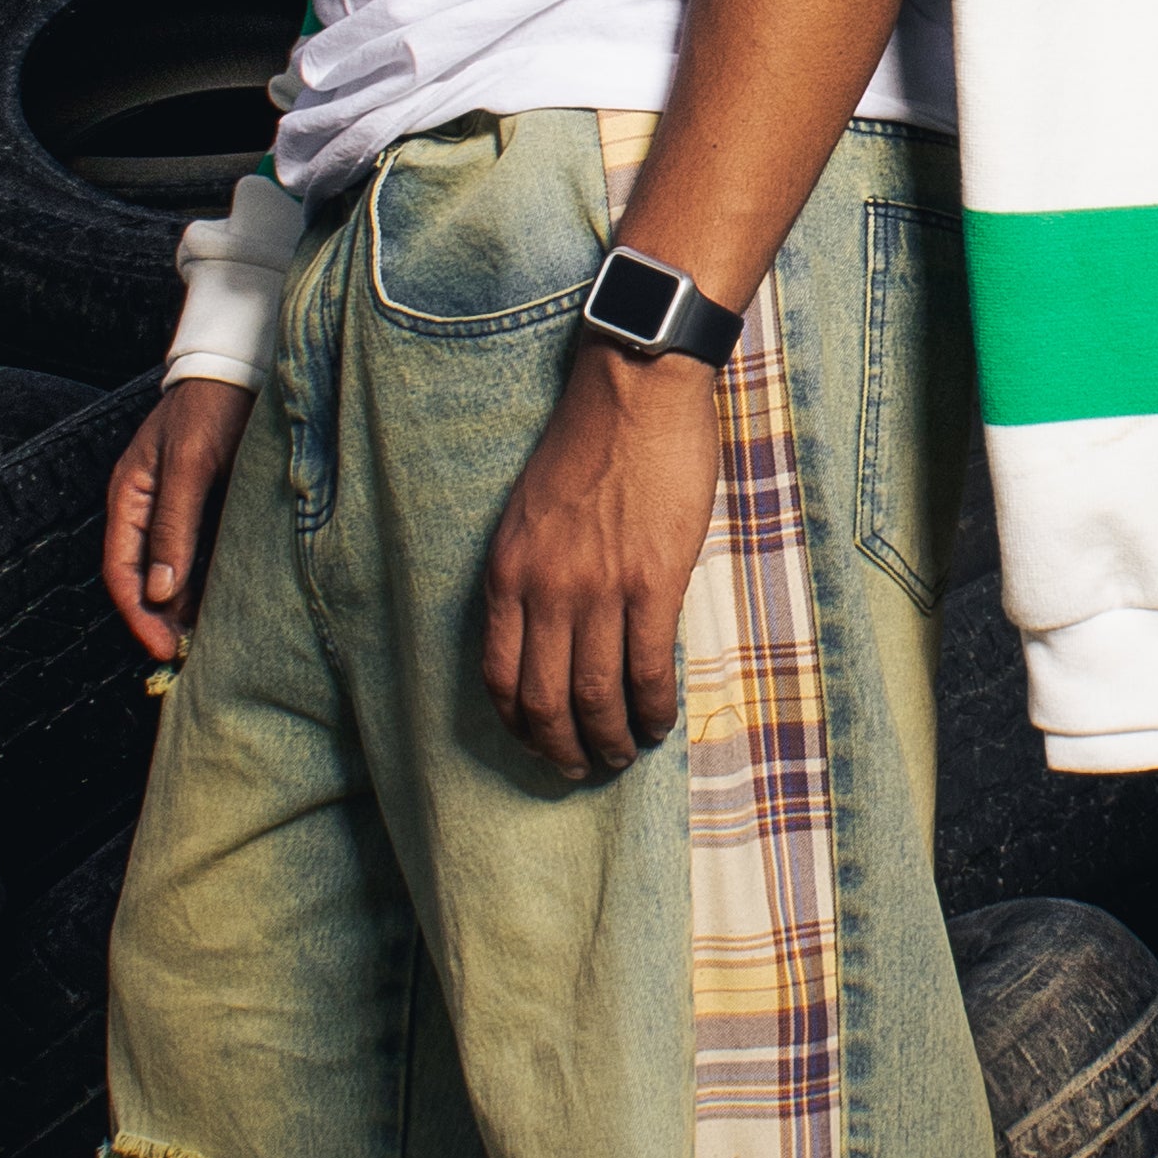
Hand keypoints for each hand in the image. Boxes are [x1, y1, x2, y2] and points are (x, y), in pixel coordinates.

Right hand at [105, 378, 256, 662]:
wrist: (242, 368)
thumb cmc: (212, 408)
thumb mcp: (191, 466)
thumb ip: (174, 526)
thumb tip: (161, 592)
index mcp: (129, 498)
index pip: (121, 572)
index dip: (139, 615)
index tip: (162, 648)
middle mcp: (147, 509)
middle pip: (144, 578)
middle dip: (161, 619)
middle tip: (186, 655)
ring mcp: (176, 510)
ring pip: (173, 572)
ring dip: (186, 606)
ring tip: (209, 639)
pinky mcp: (207, 507)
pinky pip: (201, 555)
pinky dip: (208, 582)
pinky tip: (228, 603)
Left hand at [482, 342, 725, 776]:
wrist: (635, 390)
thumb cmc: (588, 444)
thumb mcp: (528, 514)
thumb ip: (530, 574)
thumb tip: (547, 633)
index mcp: (506, 573)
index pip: (499, 677)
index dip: (519, 726)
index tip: (539, 743)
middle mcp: (542, 590)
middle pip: (543, 702)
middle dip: (562, 750)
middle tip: (582, 768)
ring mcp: (596, 589)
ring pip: (596, 697)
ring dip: (610, 740)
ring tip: (624, 753)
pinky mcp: (651, 582)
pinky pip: (647, 670)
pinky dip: (652, 709)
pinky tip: (659, 721)